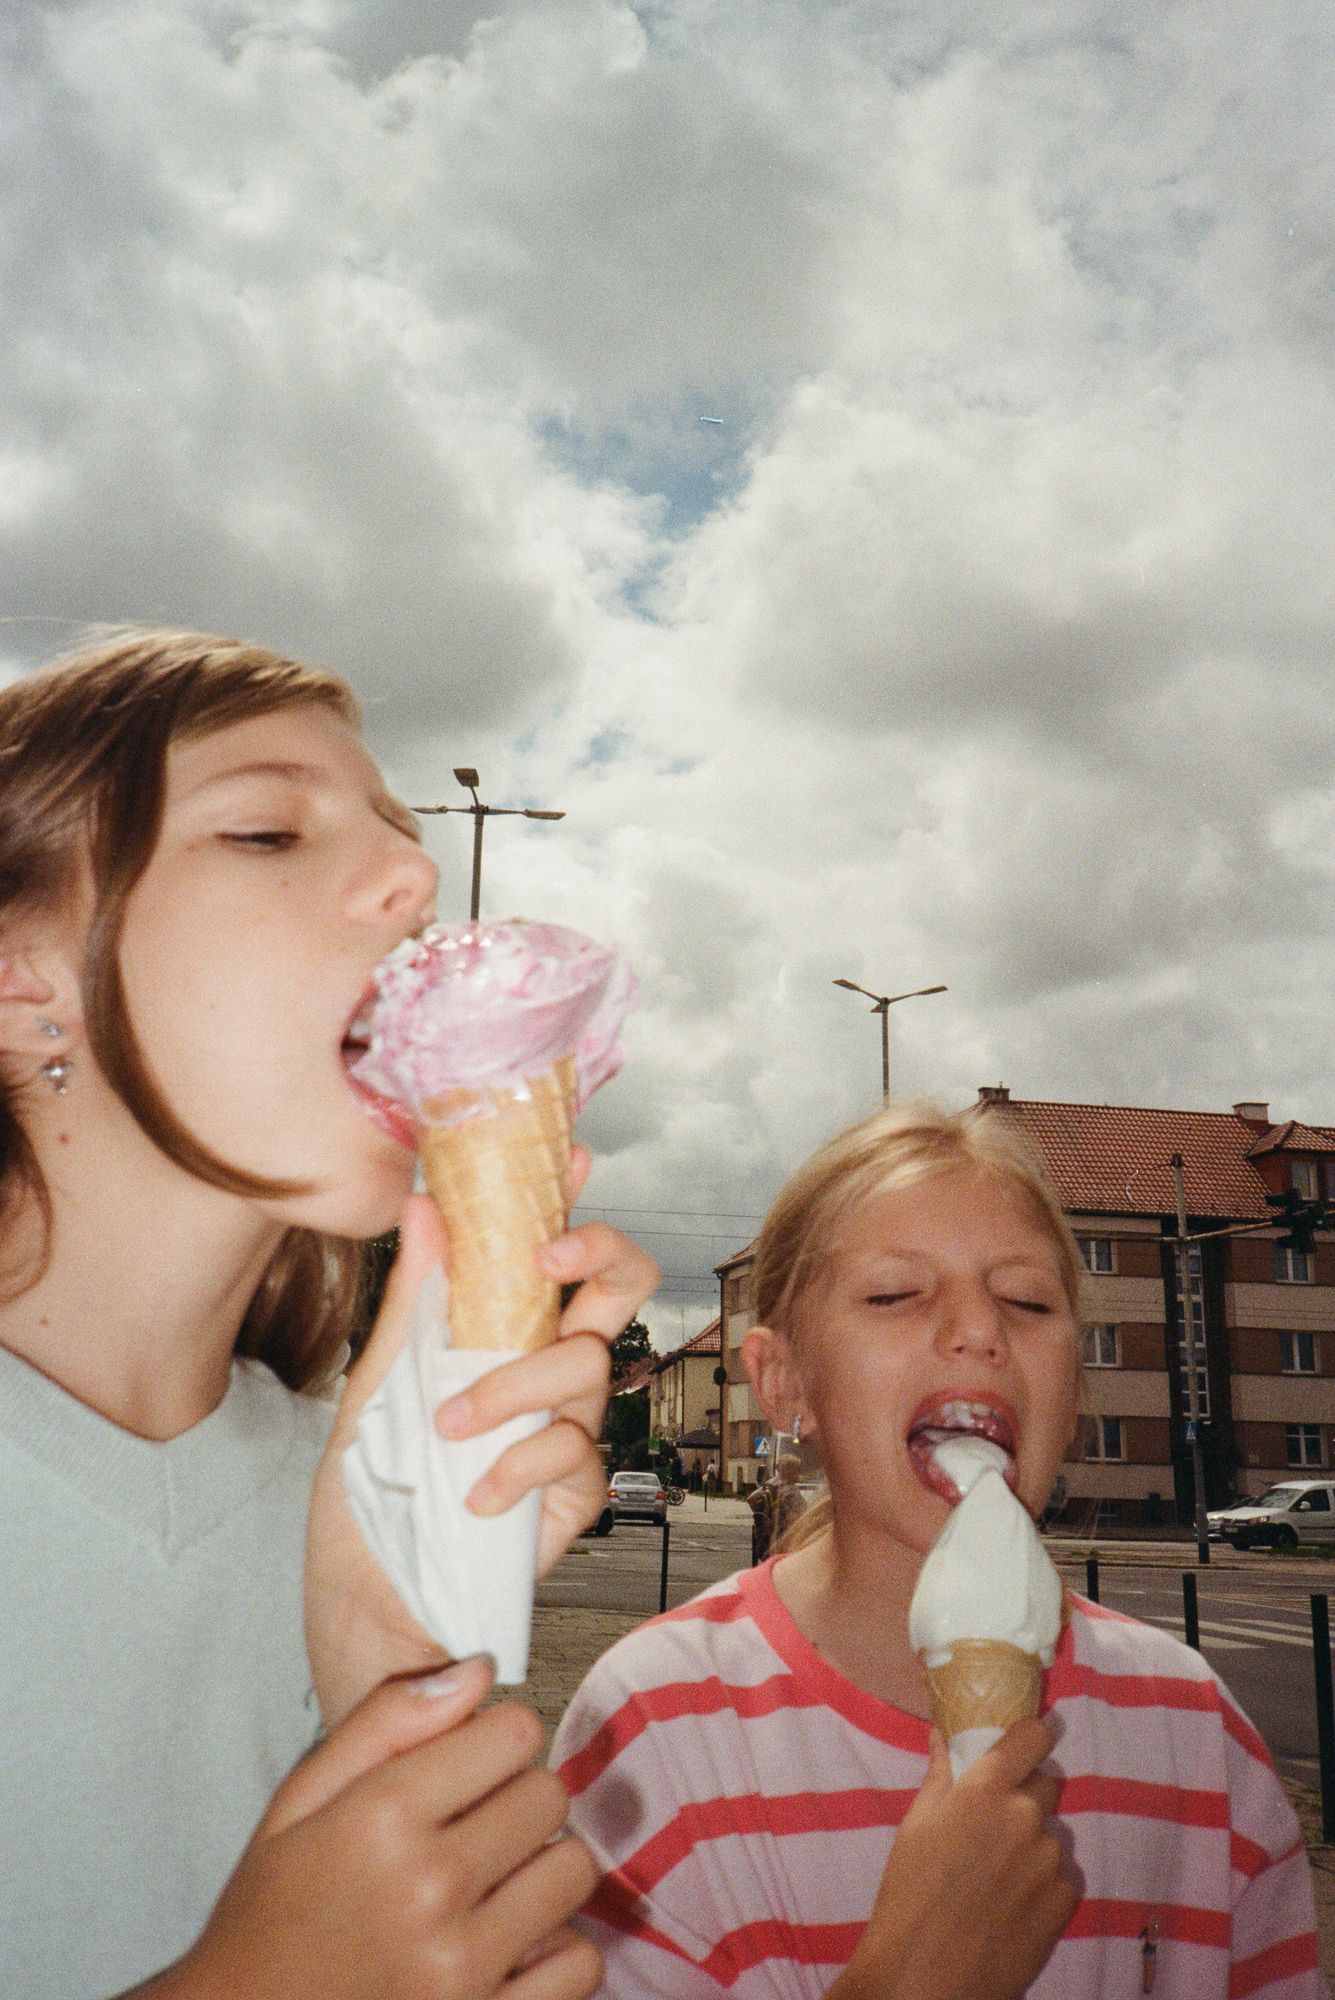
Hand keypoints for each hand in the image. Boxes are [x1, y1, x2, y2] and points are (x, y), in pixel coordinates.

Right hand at [131, 1662, 601, 1999]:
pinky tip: (510, 1944)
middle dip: (519, 1797)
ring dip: (542, 1869)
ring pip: (573, 1870)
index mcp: (381, 1819)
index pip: (513, 1732)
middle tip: (476, 1825)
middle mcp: (429, 1888)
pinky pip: (579, 1966)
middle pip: (549, 1794)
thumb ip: (385, 1721)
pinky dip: (557, 1953)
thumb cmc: (269, 1919)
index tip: (474, 1762)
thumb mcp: (298, 1802)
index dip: (496, 1738)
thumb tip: (475, 1671)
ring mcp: (462, 1967)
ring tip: (493, 1882)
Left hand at [307, 1162, 659, 1722]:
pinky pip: (578, 1453)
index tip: (574, 1159)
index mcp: (500, 1335)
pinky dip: (522, 1464)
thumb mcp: (370, 1394)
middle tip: (546, 1261)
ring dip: (515, 1386)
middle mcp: (545, 1373)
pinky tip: (474, 1493)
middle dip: (602, 1256)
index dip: (577, 1199)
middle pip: (622, 1288)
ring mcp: (566, 1432)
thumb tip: (424, 1207)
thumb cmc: (367, 1505)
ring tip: (446, 1428)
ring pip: (591, 1367)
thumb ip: (410, 1307)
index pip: (556, 1253)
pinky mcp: (574, 1497)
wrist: (365, 1611)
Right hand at [831, 1719, 1076, 1999]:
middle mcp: (1026, 1816)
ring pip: (1052, 1834)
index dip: (1031, 1737)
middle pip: (1046, 1784)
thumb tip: (944, 1734)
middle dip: (1026, 1796)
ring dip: (1034, 1844)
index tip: (1024, 1745)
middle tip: (996, 1826)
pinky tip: (1015, 1904)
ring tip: (1000, 1876)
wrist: (926, 1971)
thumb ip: (940, 1774)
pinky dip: (1045, 1883)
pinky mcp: (1065, 1900)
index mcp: (986, 1789)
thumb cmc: (910, 1891)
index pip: (1032, 1737)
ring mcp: (1050, 1859)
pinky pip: (1063, 1875)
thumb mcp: (916, 1824)